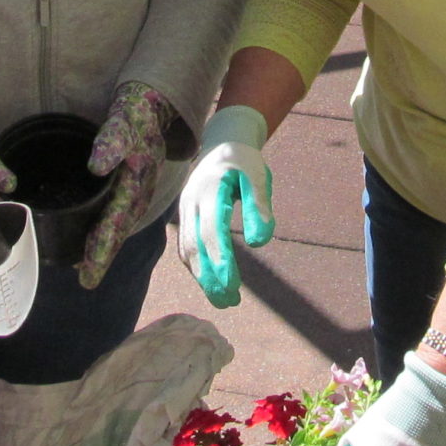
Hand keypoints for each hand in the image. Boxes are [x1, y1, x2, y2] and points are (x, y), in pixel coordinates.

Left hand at [78, 81, 174, 289]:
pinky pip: (120, 212)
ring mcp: (139, 188)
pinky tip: (93, 236)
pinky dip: (107, 228)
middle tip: (86, 281)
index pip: (116, 218)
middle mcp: (140, 188)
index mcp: (138, 178)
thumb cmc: (136, 109)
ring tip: (86, 268)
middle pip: (119, 227)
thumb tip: (97, 165)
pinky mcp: (133, 184)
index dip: (102, 245)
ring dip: (105, 244)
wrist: (155, 101)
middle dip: (103, 254)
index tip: (88, 271)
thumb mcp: (124, 118)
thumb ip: (112, 140)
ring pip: (120, 223)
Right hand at [175, 106, 272, 306]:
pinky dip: (196, 267)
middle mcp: (191, 202)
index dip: (220, 260)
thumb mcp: (258, 177)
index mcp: (209, 190)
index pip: (211, 231)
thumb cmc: (245, 162)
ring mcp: (184, 210)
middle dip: (210, 277)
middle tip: (229, 303)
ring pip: (187, 250)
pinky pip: (185, 247)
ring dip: (202, 277)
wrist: (221, 143)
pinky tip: (211, 283)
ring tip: (223, 300)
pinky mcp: (185, 217)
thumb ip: (259, 206)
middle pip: (195, 246)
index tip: (233, 286)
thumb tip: (260, 242)